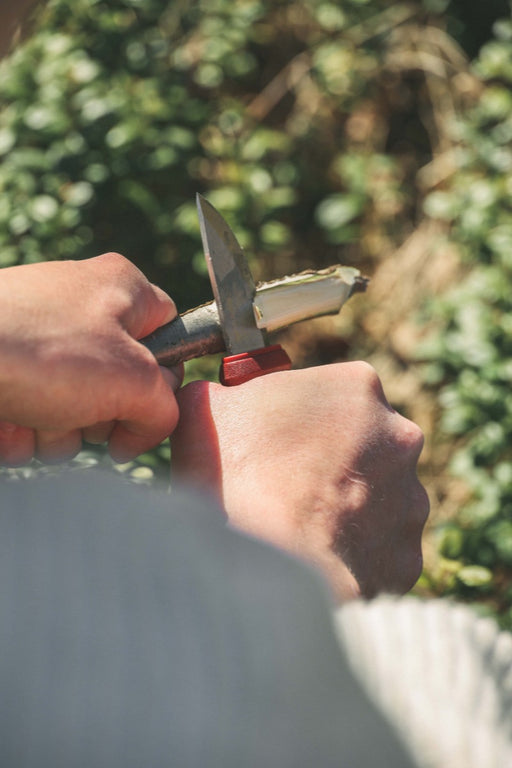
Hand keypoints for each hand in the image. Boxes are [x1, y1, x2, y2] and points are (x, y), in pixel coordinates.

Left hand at [0, 253, 180, 463]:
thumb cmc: (41, 353)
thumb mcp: (132, 380)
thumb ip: (165, 407)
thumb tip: (149, 429)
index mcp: (120, 288)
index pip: (170, 332)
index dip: (165, 376)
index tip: (147, 407)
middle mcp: (80, 305)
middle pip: (120, 380)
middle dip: (104, 415)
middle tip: (85, 414)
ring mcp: (38, 336)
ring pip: (76, 406)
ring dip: (62, 431)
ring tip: (37, 418)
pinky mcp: (5, 367)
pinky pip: (34, 412)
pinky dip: (25, 430)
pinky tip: (9, 423)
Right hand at [171, 362, 428, 600]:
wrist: (249, 562)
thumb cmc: (227, 473)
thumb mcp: (205, 405)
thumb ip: (223, 393)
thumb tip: (217, 400)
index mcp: (358, 387)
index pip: (338, 394)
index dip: (304, 420)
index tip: (280, 440)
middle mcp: (398, 438)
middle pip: (368, 445)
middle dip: (337, 464)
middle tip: (290, 487)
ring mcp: (410, 501)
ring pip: (382, 502)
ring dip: (350, 513)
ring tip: (299, 533)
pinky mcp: (407, 559)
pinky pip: (381, 556)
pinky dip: (354, 561)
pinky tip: (315, 566)